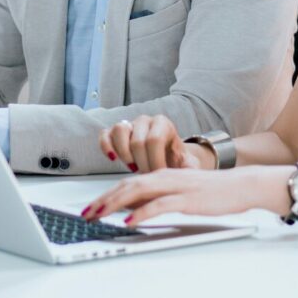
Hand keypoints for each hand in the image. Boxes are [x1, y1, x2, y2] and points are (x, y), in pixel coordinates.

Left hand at [81, 166, 293, 226]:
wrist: (242, 185)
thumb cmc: (214, 192)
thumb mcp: (182, 193)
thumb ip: (160, 198)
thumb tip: (137, 211)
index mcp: (162, 176)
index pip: (127, 184)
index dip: (106, 195)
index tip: (90, 207)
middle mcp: (164, 177)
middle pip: (126, 186)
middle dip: (102, 200)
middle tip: (85, 213)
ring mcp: (175, 187)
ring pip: (137, 192)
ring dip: (114, 204)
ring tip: (98, 215)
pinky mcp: (187, 199)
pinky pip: (159, 205)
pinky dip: (142, 213)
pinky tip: (129, 221)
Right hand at [99, 115, 215, 172]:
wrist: (167, 158)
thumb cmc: (175, 161)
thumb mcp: (187, 164)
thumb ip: (191, 168)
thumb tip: (192, 175)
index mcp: (163, 123)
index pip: (154, 140)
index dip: (154, 161)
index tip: (158, 176)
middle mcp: (145, 120)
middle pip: (137, 140)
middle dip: (142, 164)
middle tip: (148, 177)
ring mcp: (129, 124)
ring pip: (119, 131)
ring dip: (124, 154)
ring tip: (133, 168)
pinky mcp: (114, 132)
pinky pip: (105, 134)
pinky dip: (106, 146)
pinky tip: (114, 159)